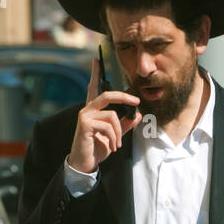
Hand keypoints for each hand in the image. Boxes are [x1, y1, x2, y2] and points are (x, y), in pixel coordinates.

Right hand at [67, 55, 140, 172]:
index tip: (96, 59)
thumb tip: (138, 115)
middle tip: (136, 101)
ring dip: (119, 132)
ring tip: (117, 145)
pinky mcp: (84, 124)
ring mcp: (84, 115)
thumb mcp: (115, 136)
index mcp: (93, 110)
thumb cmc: (97, 148)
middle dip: (124, 97)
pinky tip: (112, 147)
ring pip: (111, 116)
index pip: (93, 88)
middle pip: (107, 95)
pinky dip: (114, 137)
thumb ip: (125, 125)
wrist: (85, 163)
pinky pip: (107, 125)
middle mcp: (87, 109)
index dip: (95, 73)